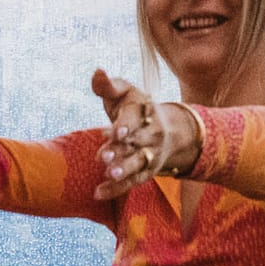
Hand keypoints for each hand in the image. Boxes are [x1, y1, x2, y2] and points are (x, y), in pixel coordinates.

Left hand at [89, 69, 200, 200]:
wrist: (167, 128)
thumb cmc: (134, 108)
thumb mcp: (124, 93)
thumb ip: (109, 86)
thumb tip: (97, 72)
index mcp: (145, 111)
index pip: (135, 119)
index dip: (125, 126)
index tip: (113, 132)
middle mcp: (151, 133)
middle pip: (136, 143)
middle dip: (121, 149)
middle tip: (105, 157)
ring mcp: (151, 154)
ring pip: (138, 163)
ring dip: (125, 170)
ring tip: (110, 174)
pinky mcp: (146, 171)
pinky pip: (133, 182)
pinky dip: (116, 189)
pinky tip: (97, 193)